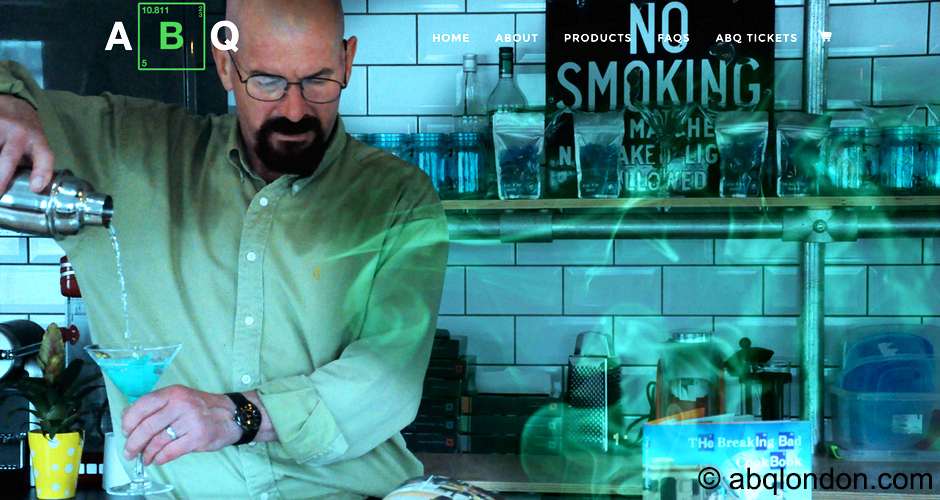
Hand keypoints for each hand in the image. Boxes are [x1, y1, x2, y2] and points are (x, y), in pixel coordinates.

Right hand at [0, 94, 53, 192]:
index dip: (42, 172)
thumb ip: (32, 163)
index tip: (35, 187)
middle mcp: (18, 133)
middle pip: (9, 157)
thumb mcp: (36, 144)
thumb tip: (30, 190)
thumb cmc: (26, 132)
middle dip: (1, 177)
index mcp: (36, 140)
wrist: (12, 102)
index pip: (44, 156)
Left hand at [121, 385, 241, 465]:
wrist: (232, 415)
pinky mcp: (199, 436)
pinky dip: (161, 458)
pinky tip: (158, 459)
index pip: (142, 405)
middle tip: (129, 452)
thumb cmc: (202, 408)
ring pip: (158, 441)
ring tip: (145, 458)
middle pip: (147, 426)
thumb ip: (155, 407)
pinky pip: (171, 451)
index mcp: (173, 393)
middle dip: (134, 443)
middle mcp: (181, 404)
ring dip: (147, 454)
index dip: (129, 421)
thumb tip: (126, 416)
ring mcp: (191, 420)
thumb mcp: (178, 400)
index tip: (126, 432)